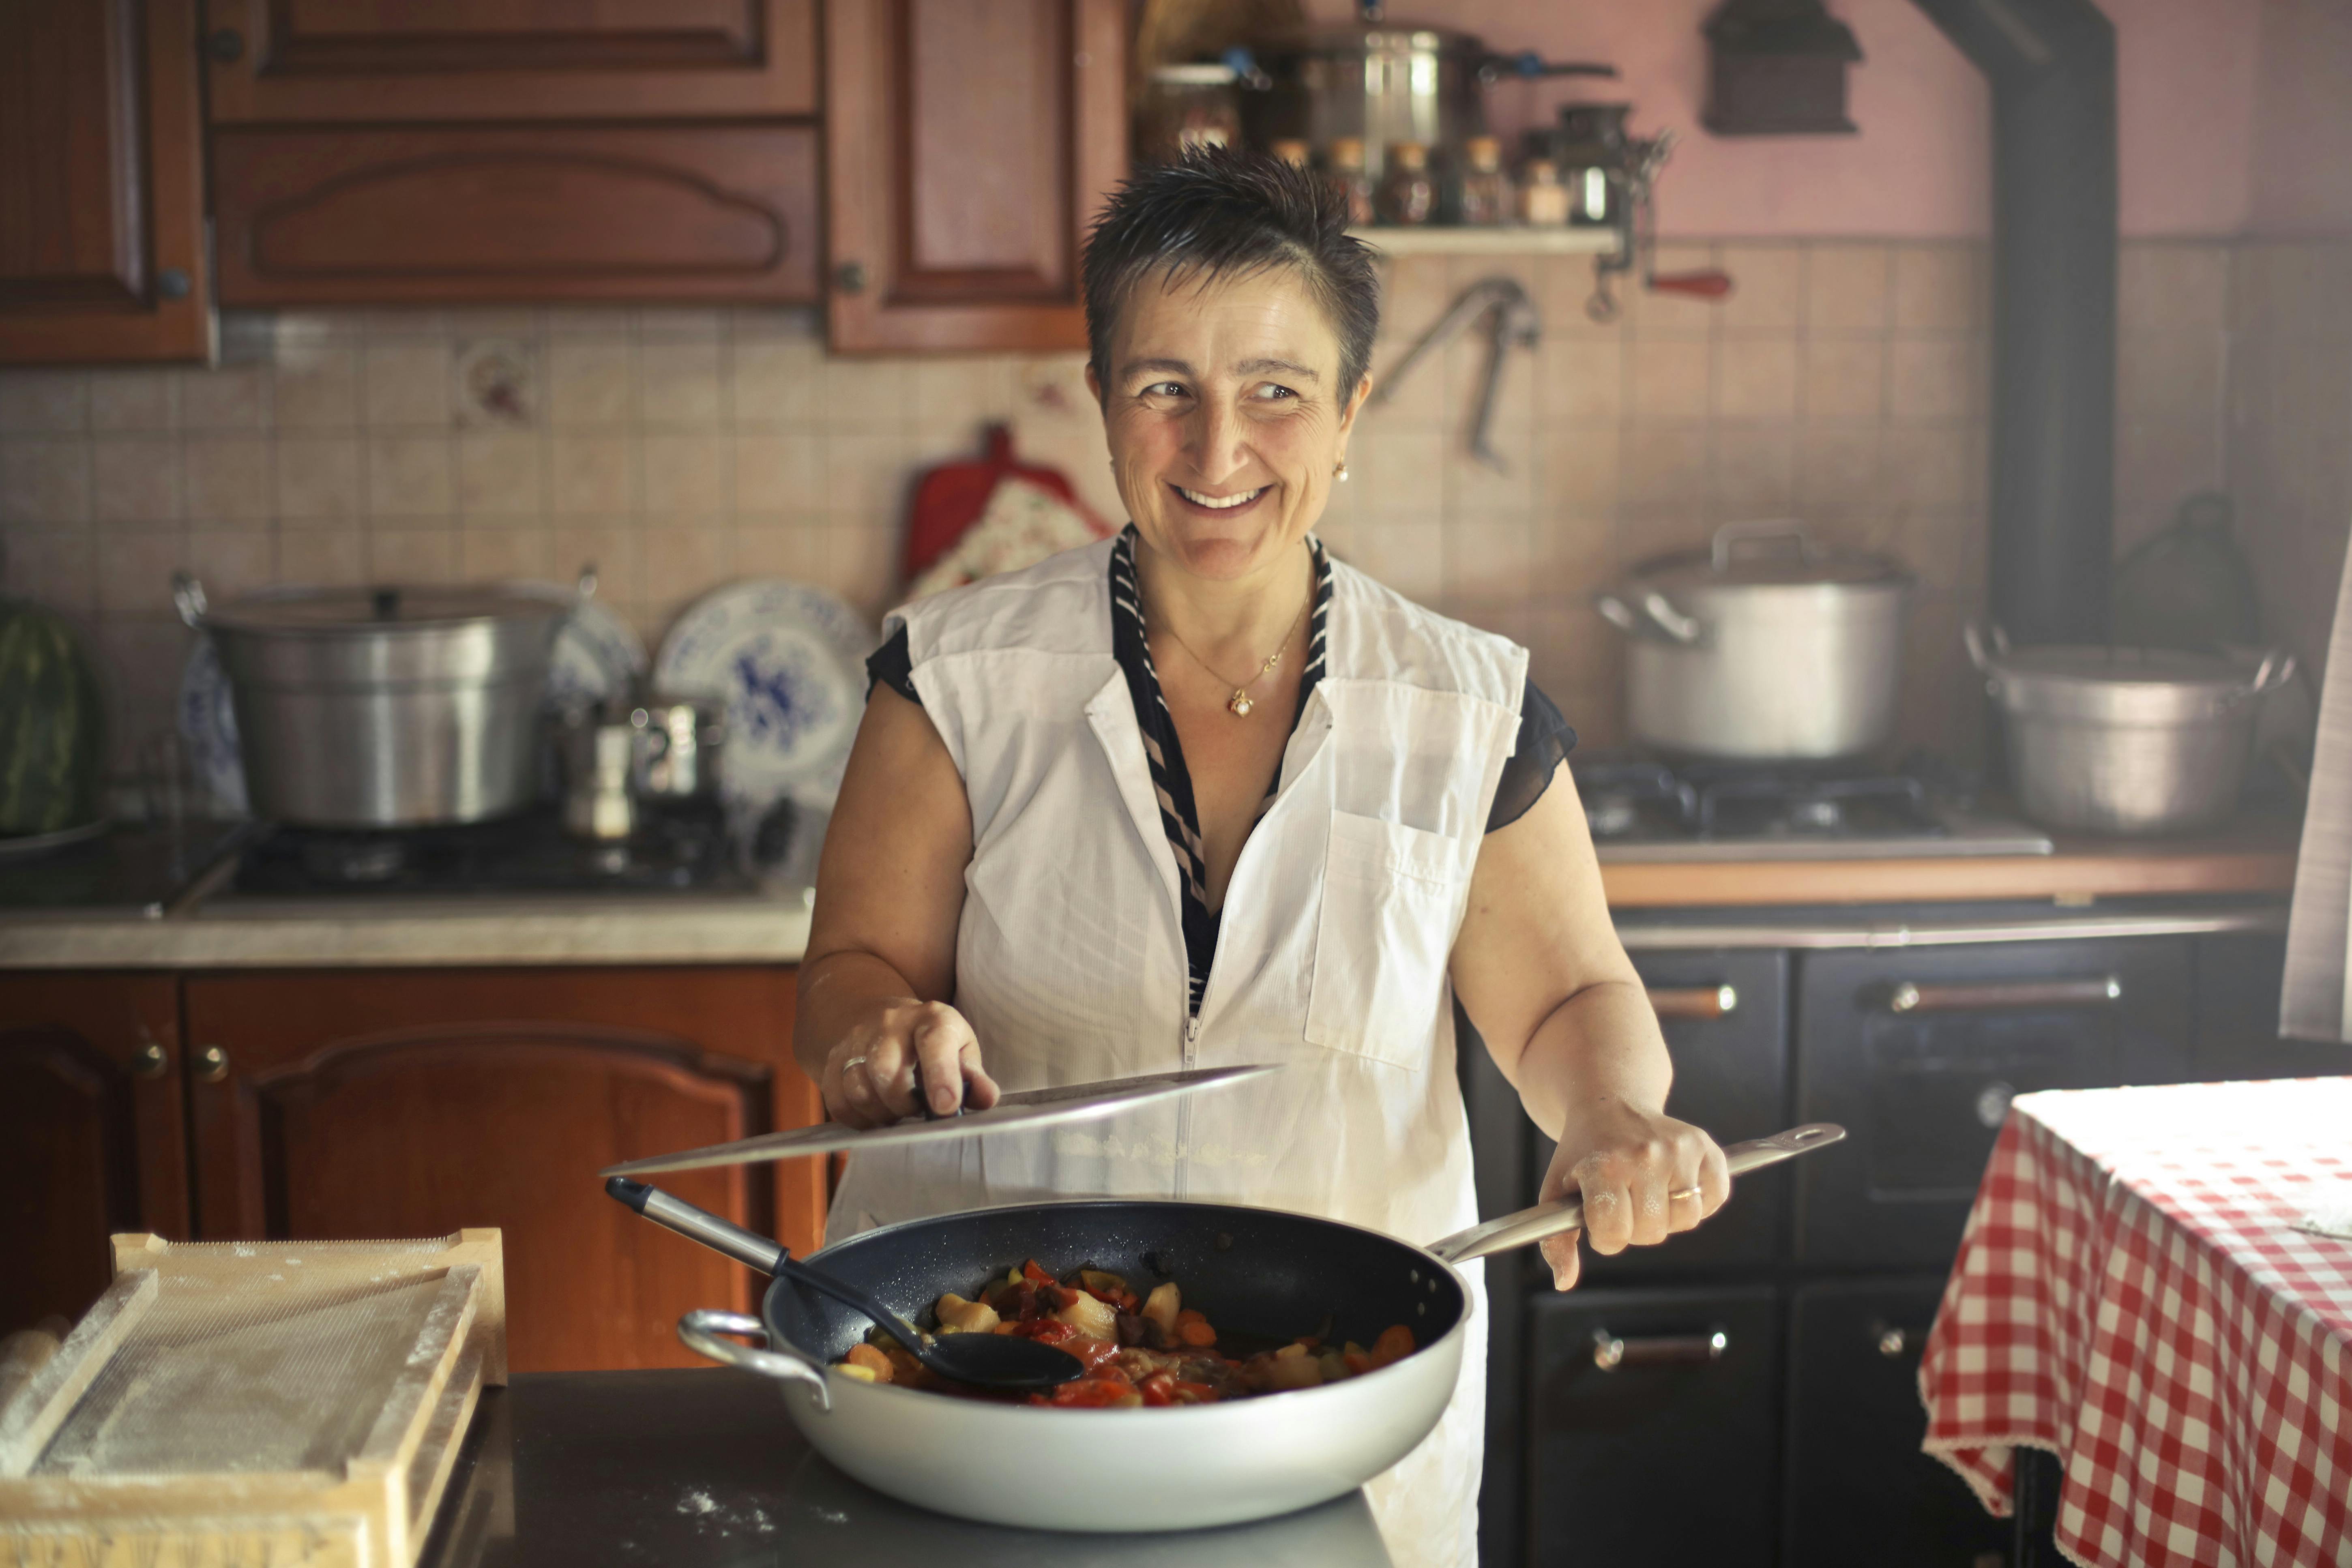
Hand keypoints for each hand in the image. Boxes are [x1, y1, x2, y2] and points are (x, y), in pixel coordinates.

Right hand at [821, 999, 1000, 1128]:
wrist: (883, 1020)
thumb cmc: (932, 1043)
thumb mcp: (960, 1050)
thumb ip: (974, 1077)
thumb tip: (986, 1098)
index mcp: (931, 1019)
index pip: (934, 1043)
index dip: (941, 1076)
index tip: (946, 1108)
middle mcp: (889, 1025)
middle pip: (885, 1069)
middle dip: (903, 1103)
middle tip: (917, 1111)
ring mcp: (856, 1042)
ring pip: (859, 1089)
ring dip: (882, 1113)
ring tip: (899, 1112)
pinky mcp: (834, 1062)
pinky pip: (839, 1103)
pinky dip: (860, 1119)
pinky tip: (877, 1114)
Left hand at [1535, 1102, 1728, 1290]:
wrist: (1610, 1103)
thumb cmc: (1583, 1152)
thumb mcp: (1556, 1191)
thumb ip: (1557, 1241)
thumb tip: (1565, 1282)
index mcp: (1604, 1166)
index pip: (1614, 1233)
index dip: (1605, 1238)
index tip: (1600, 1222)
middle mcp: (1644, 1155)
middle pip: (1652, 1231)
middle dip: (1636, 1228)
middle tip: (1624, 1203)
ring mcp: (1678, 1149)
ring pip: (1687, 1219)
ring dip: (1668, 1217)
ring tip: (1648, 1194)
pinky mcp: (1705, 1146)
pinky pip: (1715, 1198)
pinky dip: (1699, 1201)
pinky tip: (1675, 1185)